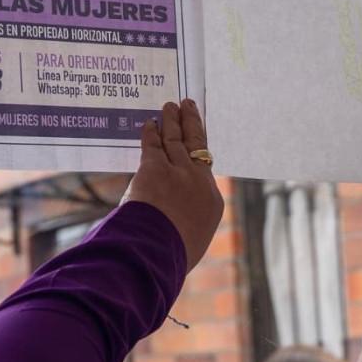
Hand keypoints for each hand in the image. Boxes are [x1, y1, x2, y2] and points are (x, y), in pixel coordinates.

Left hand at [122, 100, 223, 271]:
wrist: (158, 252)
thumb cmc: (173, 256)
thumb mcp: (192, 244)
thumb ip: (189, 227)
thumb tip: (181, 229)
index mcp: (212, 202)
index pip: (206, 171)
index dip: (199, 152)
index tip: (196, 141)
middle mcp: (199, 182)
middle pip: (197, 146)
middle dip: (192, 123)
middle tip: (188, 105)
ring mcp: (178, 173)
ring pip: (176, 140)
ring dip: (172, 121)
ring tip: (170, 106)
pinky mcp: (155, 169)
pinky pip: (153, 145)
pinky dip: (151, 133)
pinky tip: (149, 124)